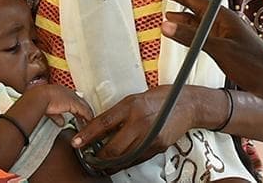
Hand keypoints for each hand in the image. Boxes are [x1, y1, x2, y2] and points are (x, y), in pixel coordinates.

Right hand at [31, 84, 94, 126]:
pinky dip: (88, 117)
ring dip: (86, 114)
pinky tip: (90, 121)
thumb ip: (56, 116)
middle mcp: (68, 93)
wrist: (38, 97)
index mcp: (61, 91)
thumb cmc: (38, 100)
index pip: (72, 99)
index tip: (78, 113)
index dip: (76, 106)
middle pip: (80, 101)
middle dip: (83, 110)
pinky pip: (84, 111)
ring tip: (89, 121)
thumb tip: (61, 122)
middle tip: (87, 117)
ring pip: (84, 106)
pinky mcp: (74, 103)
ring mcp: (72, 97)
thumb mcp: (49, 110)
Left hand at [70, 85, 198, 166]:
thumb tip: (99, 126)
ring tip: (99, 164)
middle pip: (113, 147)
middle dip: (97, 156)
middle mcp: (140, 121)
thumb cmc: (161, 98)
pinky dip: (124, 163)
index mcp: (131, 106)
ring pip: (124, 157)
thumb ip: (118, 113)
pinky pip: (136, 159)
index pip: (103, 123)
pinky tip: (117, 163)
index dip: (87, 135)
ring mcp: (150, 136)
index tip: (76, 142)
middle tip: (88, 158)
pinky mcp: (158, 147)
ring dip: (109, 163)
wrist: (187, 104)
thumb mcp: (135, 99)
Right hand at [141, 0, 262, 97]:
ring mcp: (221, 29)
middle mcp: (220, 18)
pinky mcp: (222, 40)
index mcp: (220, 15)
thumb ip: (191, 38)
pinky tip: (174, 24)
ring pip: (192, 12)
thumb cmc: (255, 66)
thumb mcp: (220, 51)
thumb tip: (164, 25)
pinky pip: (197, 26)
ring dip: (174, 5)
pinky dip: (183, 23)